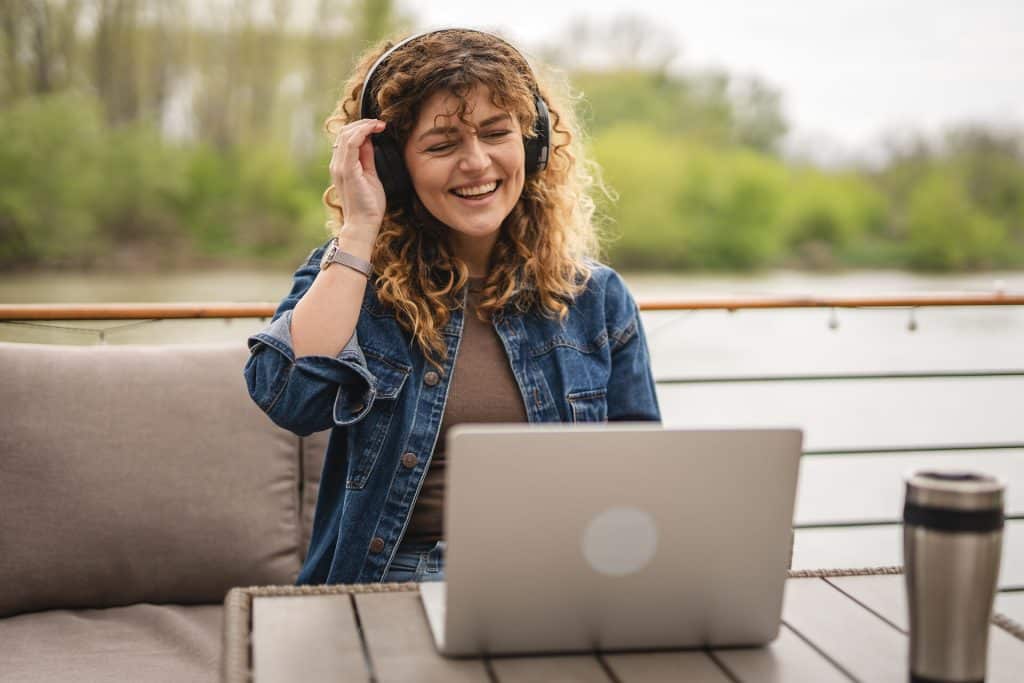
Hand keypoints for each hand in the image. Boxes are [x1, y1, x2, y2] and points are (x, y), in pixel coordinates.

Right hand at [329, 119, 386, 235]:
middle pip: (345, 132)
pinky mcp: (347, 171)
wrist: (363, 225)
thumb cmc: (368, 205)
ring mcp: (340, 167)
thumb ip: (367, 158)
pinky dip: (363, 132)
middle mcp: (337, 164)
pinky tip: (374, 130)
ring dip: (364, 125)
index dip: (362, 127)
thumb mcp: (370, 175)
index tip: (379, 126)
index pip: (346, 138)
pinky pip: (351, 144)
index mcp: (341, 165)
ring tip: (379, 125)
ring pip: (347, 135)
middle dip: (363, 123)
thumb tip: (370, 140)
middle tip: (380, 123)